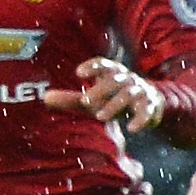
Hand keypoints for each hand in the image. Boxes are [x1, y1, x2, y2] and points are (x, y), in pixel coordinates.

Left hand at [43, 55, 161, 130]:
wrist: (150, 103)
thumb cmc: (114, 98)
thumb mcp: (93, 99)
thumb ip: (71, 99)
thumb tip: (45, 98)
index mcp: (112, 73)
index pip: (103, 65)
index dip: (92, 67)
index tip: (79, 73)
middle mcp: (126, 79)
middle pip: (115, 80)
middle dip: (100, 89)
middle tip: (85, 101)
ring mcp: (139, 92)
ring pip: (128, 95)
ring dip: (115, 104)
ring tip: (100, 116)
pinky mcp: (150, 107)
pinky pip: (146, 111)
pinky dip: (140, 120)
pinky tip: (131, 129)